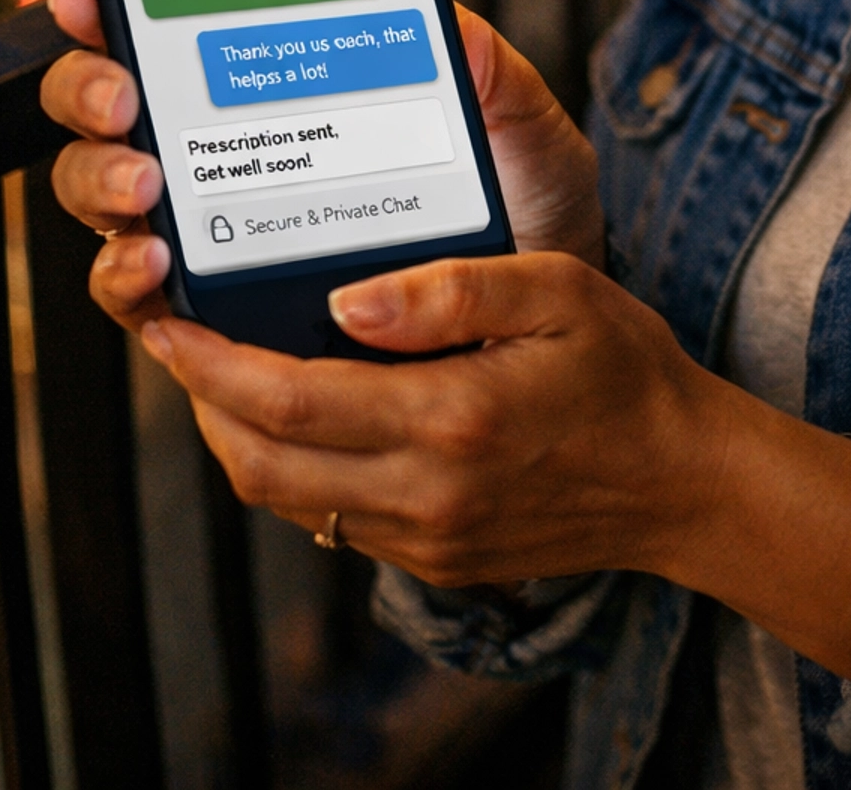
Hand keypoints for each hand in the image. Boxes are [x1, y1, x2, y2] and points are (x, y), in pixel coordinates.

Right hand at [39, 0, 604, 332]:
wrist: (539, 326)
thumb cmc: (518, 206)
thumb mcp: (514, 123)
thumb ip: (485, 65)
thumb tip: (446, 17)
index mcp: (280, 81)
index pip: (175, 31)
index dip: (116, 5)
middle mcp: (226, 150)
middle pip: (108, 108)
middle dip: (89, 89)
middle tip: (125, 94)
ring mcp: (211, 230)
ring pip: (103, 196)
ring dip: (101, 181)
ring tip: (147, 185)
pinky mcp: (217, 315)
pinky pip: (140, 301)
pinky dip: (127, 280)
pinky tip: (157, 265)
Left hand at [142, 248, 850, 677]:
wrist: (684, 483)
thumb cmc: (626, 371)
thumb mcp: (557, 292)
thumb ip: (450, 291)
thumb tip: (344, 301)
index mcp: (452, 420)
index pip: (289, 399)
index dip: (210, 363)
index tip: (166, 319)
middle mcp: (427, 494)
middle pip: (263, 461)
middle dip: (201, 400)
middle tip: (174, 335)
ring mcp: (427, 538)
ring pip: (287, 497)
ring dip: (237, 436)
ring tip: (220, 368)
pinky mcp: (435, 559)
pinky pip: (332, 517)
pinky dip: (292, 466)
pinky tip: (298, 410)